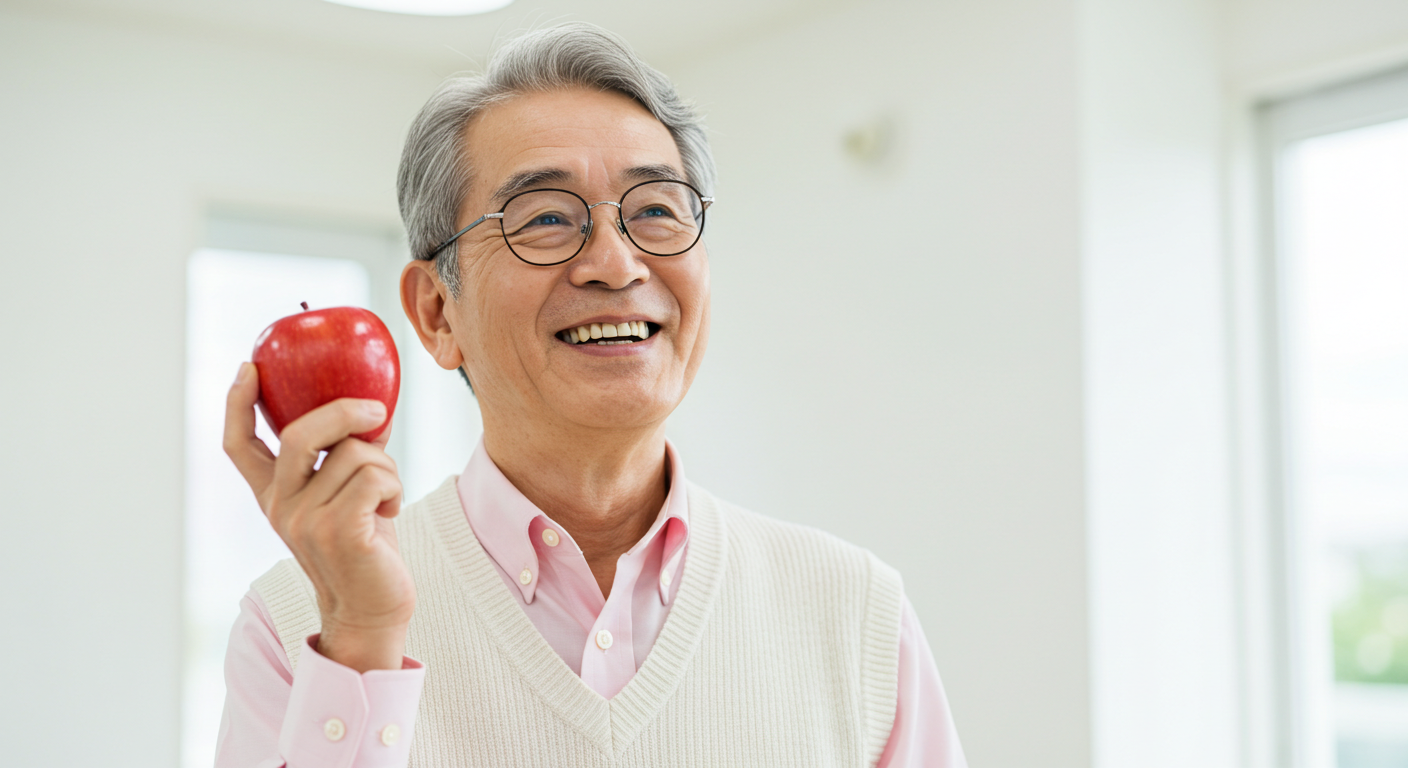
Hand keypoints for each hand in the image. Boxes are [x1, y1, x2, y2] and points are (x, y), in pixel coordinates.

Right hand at [223, 361, 414, 671]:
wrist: (371, 610)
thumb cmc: (364, 548)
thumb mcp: (343, 497)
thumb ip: (343, 459)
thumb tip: (369, 409)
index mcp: (274, 495)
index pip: (238, 445)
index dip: (237, 403)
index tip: (249, 367)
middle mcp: (281, 506)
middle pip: (302, 433)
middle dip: (345, 412)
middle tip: (377, 413)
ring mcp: (306, 521)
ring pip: (355, 453)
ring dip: (386, 466)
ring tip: (385, 496)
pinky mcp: (338, 532)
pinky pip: (375, 477)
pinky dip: (394, 486)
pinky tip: (390, 511)